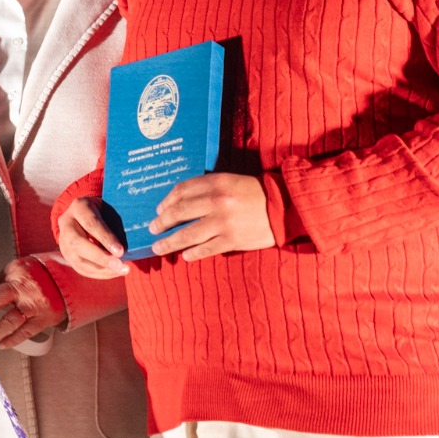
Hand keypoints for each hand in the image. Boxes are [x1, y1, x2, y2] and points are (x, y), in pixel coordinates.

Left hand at [0, 256, 67, 349]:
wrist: (69, 280)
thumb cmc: (40, 275)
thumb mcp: (19, 271)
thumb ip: (1, 284)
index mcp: (14, 273)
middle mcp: (23, 287)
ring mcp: (35, 303)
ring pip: (9, 321)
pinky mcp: (46, 317)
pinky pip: (25, 332)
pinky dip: (12, 340)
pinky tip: (3, 344)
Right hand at [57, 197, 128, 278]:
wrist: (83, 213)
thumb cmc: (103, 209)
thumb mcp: (108, 207)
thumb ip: (115, 220)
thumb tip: (134, 239)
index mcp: (78, 207)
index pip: (90, 224)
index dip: (105, 238)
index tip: (120, 251)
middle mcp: (66, 224)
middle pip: (78, 244)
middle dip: (100, 257)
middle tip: (119, 265)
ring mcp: (63, 241)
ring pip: (78, 260)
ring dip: (102, 269)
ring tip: (121, 270)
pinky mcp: (66, 255)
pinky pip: (81, 268)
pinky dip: (99, 273)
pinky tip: (114, 272)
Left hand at [149, 172, 274, 260]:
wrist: (285, 208)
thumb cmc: (256, 193)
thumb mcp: (231, 181)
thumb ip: (208, 188)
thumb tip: (181, 203)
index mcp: (216, 183)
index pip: (182, 190)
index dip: (167, 201)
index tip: (159, 210)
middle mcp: (217, 202)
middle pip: (179, 213)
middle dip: (162, 223)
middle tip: (153, 229)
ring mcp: (223, 223)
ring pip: (188, 235)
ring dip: (169, 243)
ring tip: (159, 247)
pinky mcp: (232, 240)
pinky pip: (206, 249)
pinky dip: (192, 253)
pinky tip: (185, 255)